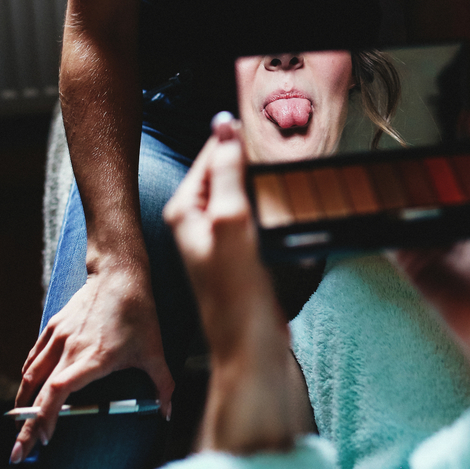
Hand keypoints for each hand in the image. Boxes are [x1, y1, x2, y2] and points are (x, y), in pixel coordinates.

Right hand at [11, 263, 173, 464]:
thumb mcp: (155, 351)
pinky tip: (26, 389)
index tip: (44, 439)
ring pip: (31, 376)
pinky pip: (34, 357)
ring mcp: (59, 338)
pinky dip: (28, 376)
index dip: (46, 417)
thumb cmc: (139, 314)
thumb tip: (168, 412)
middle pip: (37, 393)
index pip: (58, 393)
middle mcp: (70, 350)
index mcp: (92, 360)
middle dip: (25, 426)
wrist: (120, 275)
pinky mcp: (54, 327)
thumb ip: (163, 384)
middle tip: (19, 452)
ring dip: (22, 403)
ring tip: (17, 425)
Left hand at [163, 113, 311, 452]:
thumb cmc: (235, 292)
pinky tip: (283, 202)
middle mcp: (197, 220)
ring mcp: (219, 236)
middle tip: (278, 144)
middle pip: (225, 171)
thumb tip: (223, 128)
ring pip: (241, 190)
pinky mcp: (240, 251)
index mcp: (186, 209)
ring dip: (261, 179)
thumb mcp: (230, 220)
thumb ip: (226, 172)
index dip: (236, 138)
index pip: (211, 155)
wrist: (250, 344)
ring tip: (283, 168)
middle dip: (250, 156)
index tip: (262, 123)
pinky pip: (253, 212)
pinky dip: (268, 202)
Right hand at [392, 103, 469, 401]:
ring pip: (413, 211)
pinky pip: (396, 243)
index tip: (438, 126)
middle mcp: (466, 226)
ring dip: (400, 195)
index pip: (468, 168)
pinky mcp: (419, 270)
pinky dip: (385, 227)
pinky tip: (379, 208)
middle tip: (408, 151)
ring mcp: (441, 248)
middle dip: (422, 170)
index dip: (454, 149)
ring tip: (388, 173)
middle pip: (436, 187)